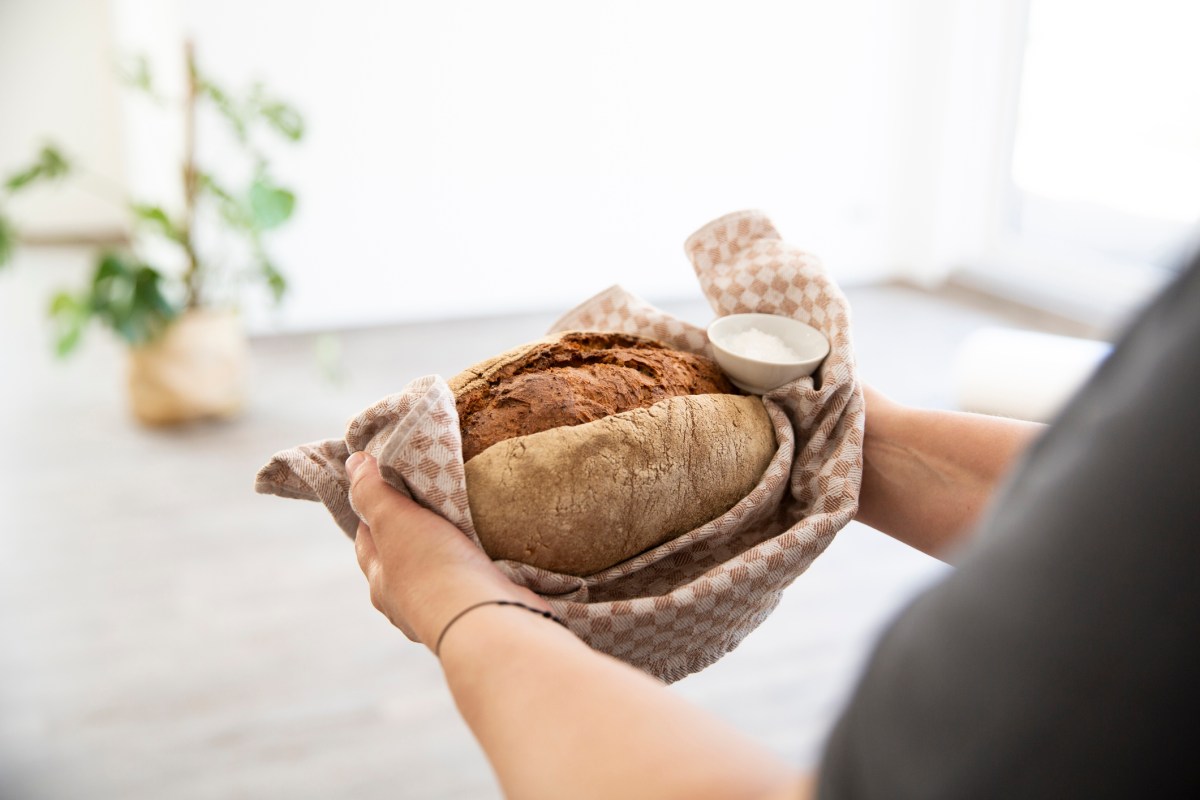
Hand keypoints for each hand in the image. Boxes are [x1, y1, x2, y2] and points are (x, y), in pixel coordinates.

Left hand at [346, 451, 548, 648]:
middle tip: (430, 504)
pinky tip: (489, 557)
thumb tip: (352, 462)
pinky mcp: (477, 615)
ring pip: (437, 577)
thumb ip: (373, 491)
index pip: (366, 542)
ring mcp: (443, 614)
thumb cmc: (433, 568)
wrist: (485, 619)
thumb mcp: (394, 519)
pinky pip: (470, 587)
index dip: (372, 514)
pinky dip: (475, 571)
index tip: (388, 488)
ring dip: (446, 556)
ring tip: (464, 528)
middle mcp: (406, 604)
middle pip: (401, 562)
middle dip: (411, 536)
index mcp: (381, 583)